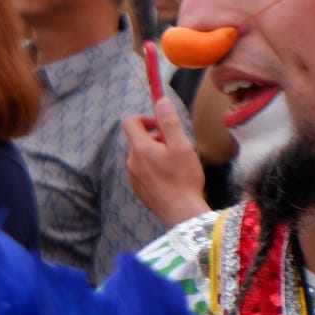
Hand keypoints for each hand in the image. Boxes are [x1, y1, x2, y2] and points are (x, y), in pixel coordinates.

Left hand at [123, 97, 209, 227]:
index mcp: (140, 148)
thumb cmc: (184, 179)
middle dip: (155, 138)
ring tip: (175, 165)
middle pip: (137, 139)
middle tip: (175, 147)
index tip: (162, 126)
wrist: (182, 213)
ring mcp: (133, 176)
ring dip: (155, 154)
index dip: (145, 118)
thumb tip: (161, 101)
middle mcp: (131, 161)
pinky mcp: (138, 189)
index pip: (130, 121)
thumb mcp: (181, 146)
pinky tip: (171, 179)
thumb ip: (169, 122)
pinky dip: (153, 169)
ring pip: (141, 156)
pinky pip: (142, 171)